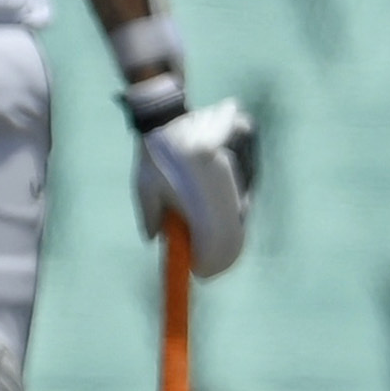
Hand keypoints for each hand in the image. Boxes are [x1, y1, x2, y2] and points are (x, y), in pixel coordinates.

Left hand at [132, 89, 259, 276]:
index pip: (216, 247)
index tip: (199, 273)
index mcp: (202, 204)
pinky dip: (233, 212)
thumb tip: (158, 240)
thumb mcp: (146, 191)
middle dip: (223, 254)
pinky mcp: (244, 169)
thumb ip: (153, 218)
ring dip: (228, 232)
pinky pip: (243, 200)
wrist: (173, 117)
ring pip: (240, 217)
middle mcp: (224, 196)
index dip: (210, 265)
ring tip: (210, 237)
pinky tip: (218, 209)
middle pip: (235, 237)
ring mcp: (237, 182)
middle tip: (209, 264)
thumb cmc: (154, 157)